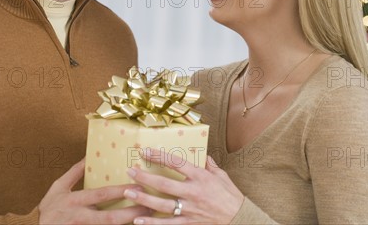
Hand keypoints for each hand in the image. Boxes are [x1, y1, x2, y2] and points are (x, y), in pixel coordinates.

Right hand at [39, 158, 151, 224]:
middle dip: (131, 214)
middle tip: (149, 208)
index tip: (139, 186)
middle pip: (109, 218)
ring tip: (147, 221)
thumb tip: (88, 154)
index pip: (101, 195)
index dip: (121, 191)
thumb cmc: (48, 209)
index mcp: (75, 201)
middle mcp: (79, 217)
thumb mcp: (58, 187)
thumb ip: (74, 172)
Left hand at [124, 149, 243, 223]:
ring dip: (143, 198)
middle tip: (130, 171)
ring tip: (128, 192)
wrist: (239, 217)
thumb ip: (208, 164)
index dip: (159, 156)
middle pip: (163, 183)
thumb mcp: (221, 175)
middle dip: (144, 177)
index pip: (175, 162)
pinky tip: (138, 220)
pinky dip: (151, 223)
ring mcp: (189, 209)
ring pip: (161, 204)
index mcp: (200, 176)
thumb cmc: (230, 195)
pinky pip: (167, 224)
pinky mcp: (188, 223)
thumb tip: (201, 154)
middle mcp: (192, 192)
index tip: (145, 151)